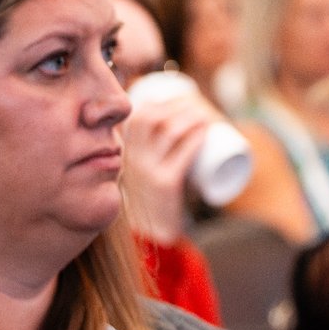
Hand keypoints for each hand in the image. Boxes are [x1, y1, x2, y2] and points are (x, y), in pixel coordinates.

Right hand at [123, 86, 219, 243]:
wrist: (149, 231)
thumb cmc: (149, 194)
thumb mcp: (138, 168)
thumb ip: (142, 149)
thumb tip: (160, 122)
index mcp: (122, 151)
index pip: (138, 115)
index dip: (161, 101)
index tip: (181, 98)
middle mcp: (130, 158)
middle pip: (153, 117)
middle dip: (178, 104)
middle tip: (198, 105)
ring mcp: (146, 171)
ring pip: (168, 131)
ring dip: (190, 117)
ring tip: (206, 115)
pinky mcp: (164, 184)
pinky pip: (181, 156)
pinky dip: (195, 139)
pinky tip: (206, 131)